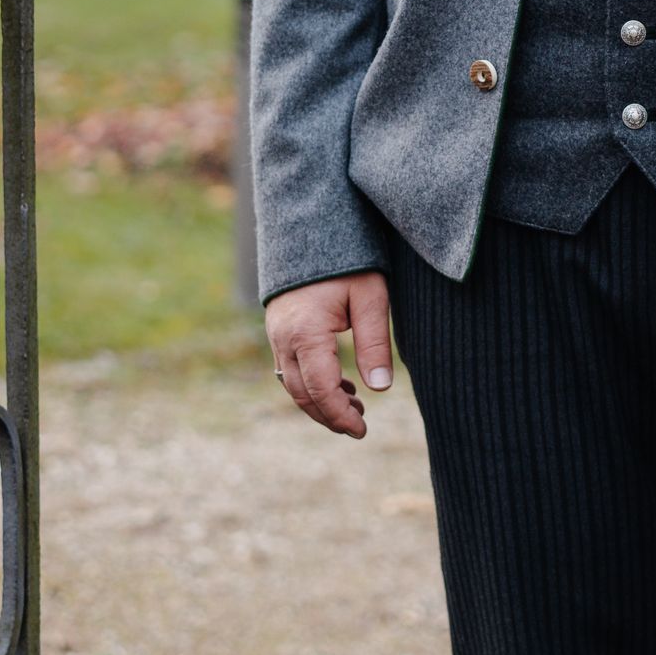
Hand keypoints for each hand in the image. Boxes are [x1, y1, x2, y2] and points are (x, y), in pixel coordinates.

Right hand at [265, 272, 392, 437]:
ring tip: (355, 407)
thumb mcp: (371, 298)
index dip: (341, 416)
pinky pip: (288, 368)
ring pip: (292, 384)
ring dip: (319, 402)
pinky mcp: (278, 329)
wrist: (311, 224)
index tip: (363, 430)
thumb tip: (380, 389)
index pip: (321, 390)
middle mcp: (283, 337)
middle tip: (359, 426)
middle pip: (302, 394)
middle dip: (329, 416)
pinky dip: (310, 383)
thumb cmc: (348, 260)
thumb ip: (375, 343)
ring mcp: (276, 333)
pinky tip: (339, 384)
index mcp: (306, 333)